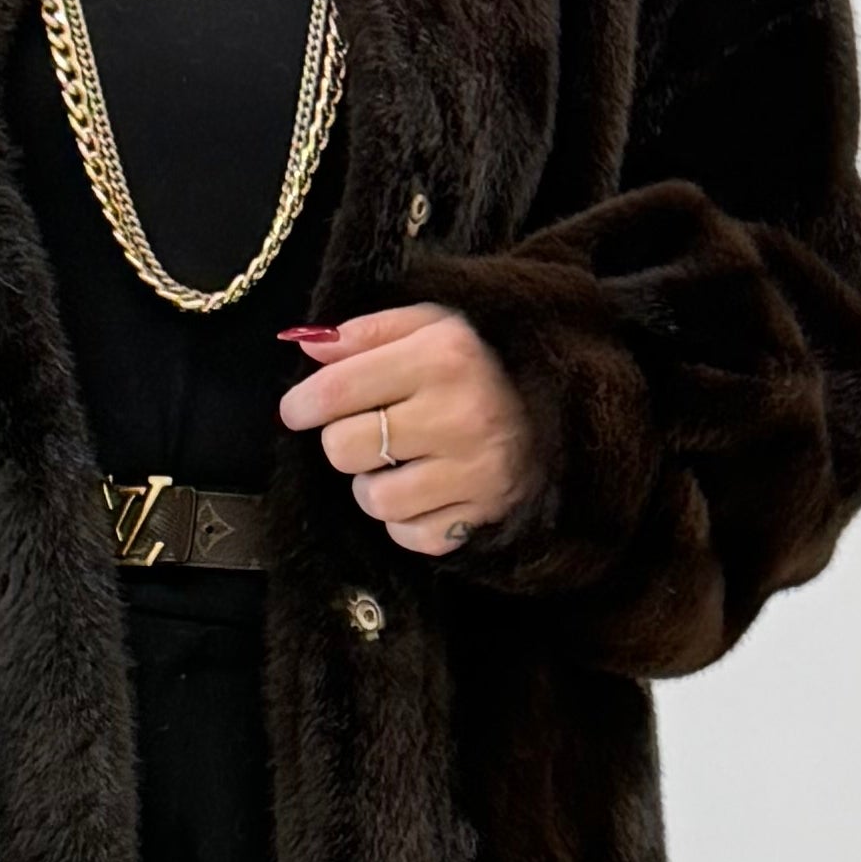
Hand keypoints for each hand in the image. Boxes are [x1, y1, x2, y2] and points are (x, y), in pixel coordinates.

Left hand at [275, 305, 543, 559]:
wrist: (562, 411)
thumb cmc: (479, 365)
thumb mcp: (431, 326)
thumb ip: (367, 333)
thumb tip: (307, 345)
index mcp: (443, 356)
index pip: (336, 391)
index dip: (302, 404)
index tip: (298, 410)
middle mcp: (460, 414)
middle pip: (343, 449)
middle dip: (345, 441)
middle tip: (369, 432)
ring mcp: (475, 471)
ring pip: (372, 499)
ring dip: (373, 484)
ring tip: (399, 462)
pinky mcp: (482, 516)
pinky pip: (408, 535)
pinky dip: (406, 519)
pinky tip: (426, 490)